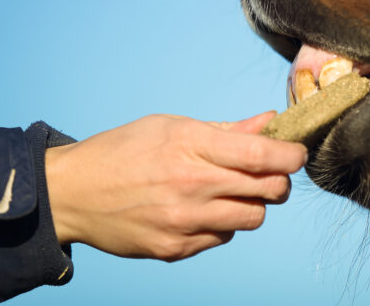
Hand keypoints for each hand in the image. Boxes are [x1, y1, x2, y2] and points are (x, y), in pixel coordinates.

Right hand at [45, 112, 306, 260]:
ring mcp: (183, 221)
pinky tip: (201, 210)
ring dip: (252, 204)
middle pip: (269, 190)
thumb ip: (227, 129)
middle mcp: (190, 185)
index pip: (263, 154)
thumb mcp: (172, 126)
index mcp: (191, 146)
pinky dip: (222, 224)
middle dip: (278, 180)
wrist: (73, 193)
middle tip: (268, 173)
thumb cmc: (124, 151)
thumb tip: (270, 122)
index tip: (296, 154)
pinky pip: (222, 237)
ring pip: (252, 218)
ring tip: (230, 192)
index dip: (291, 155)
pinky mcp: (174, 248)